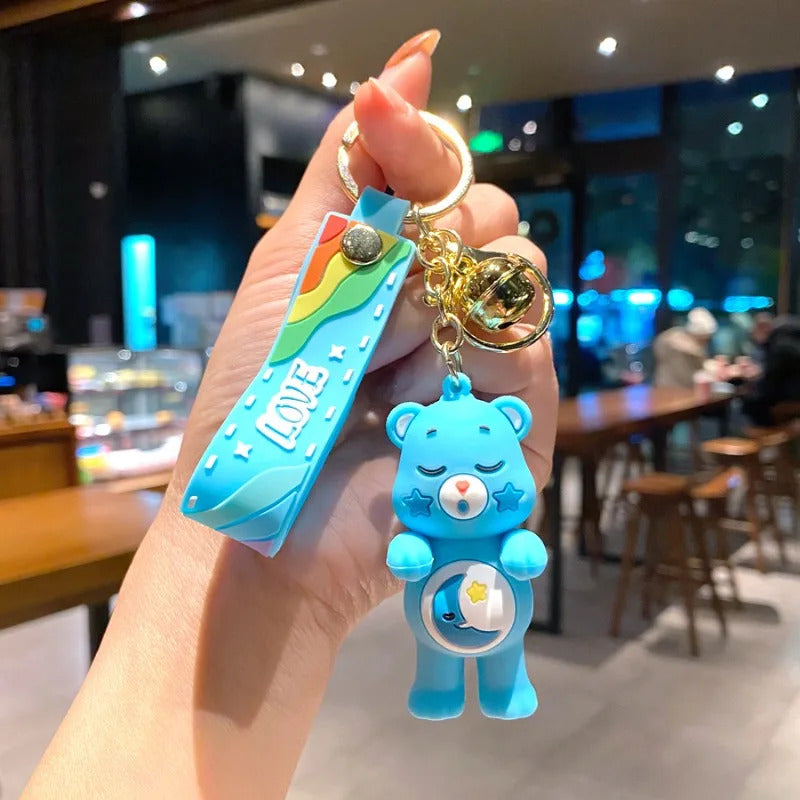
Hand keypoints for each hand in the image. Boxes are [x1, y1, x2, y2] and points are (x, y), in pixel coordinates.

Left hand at [165, 29, 557, 634]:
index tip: (388, 116)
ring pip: (523, 275)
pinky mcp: (513, 428)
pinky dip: (480, 362)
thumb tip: (412, 57)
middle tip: (373, 298)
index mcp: (395, 267)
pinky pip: (533, 352)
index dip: (422, 147)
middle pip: (494, 217)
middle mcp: (447, 307)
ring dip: (444, 310)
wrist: (266, 519)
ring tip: (387, 372)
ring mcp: (483, 366)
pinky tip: (426, 402)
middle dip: (432, 240)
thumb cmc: (261, 395)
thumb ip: (351, 166)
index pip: (442, 178)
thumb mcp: (293, 264)